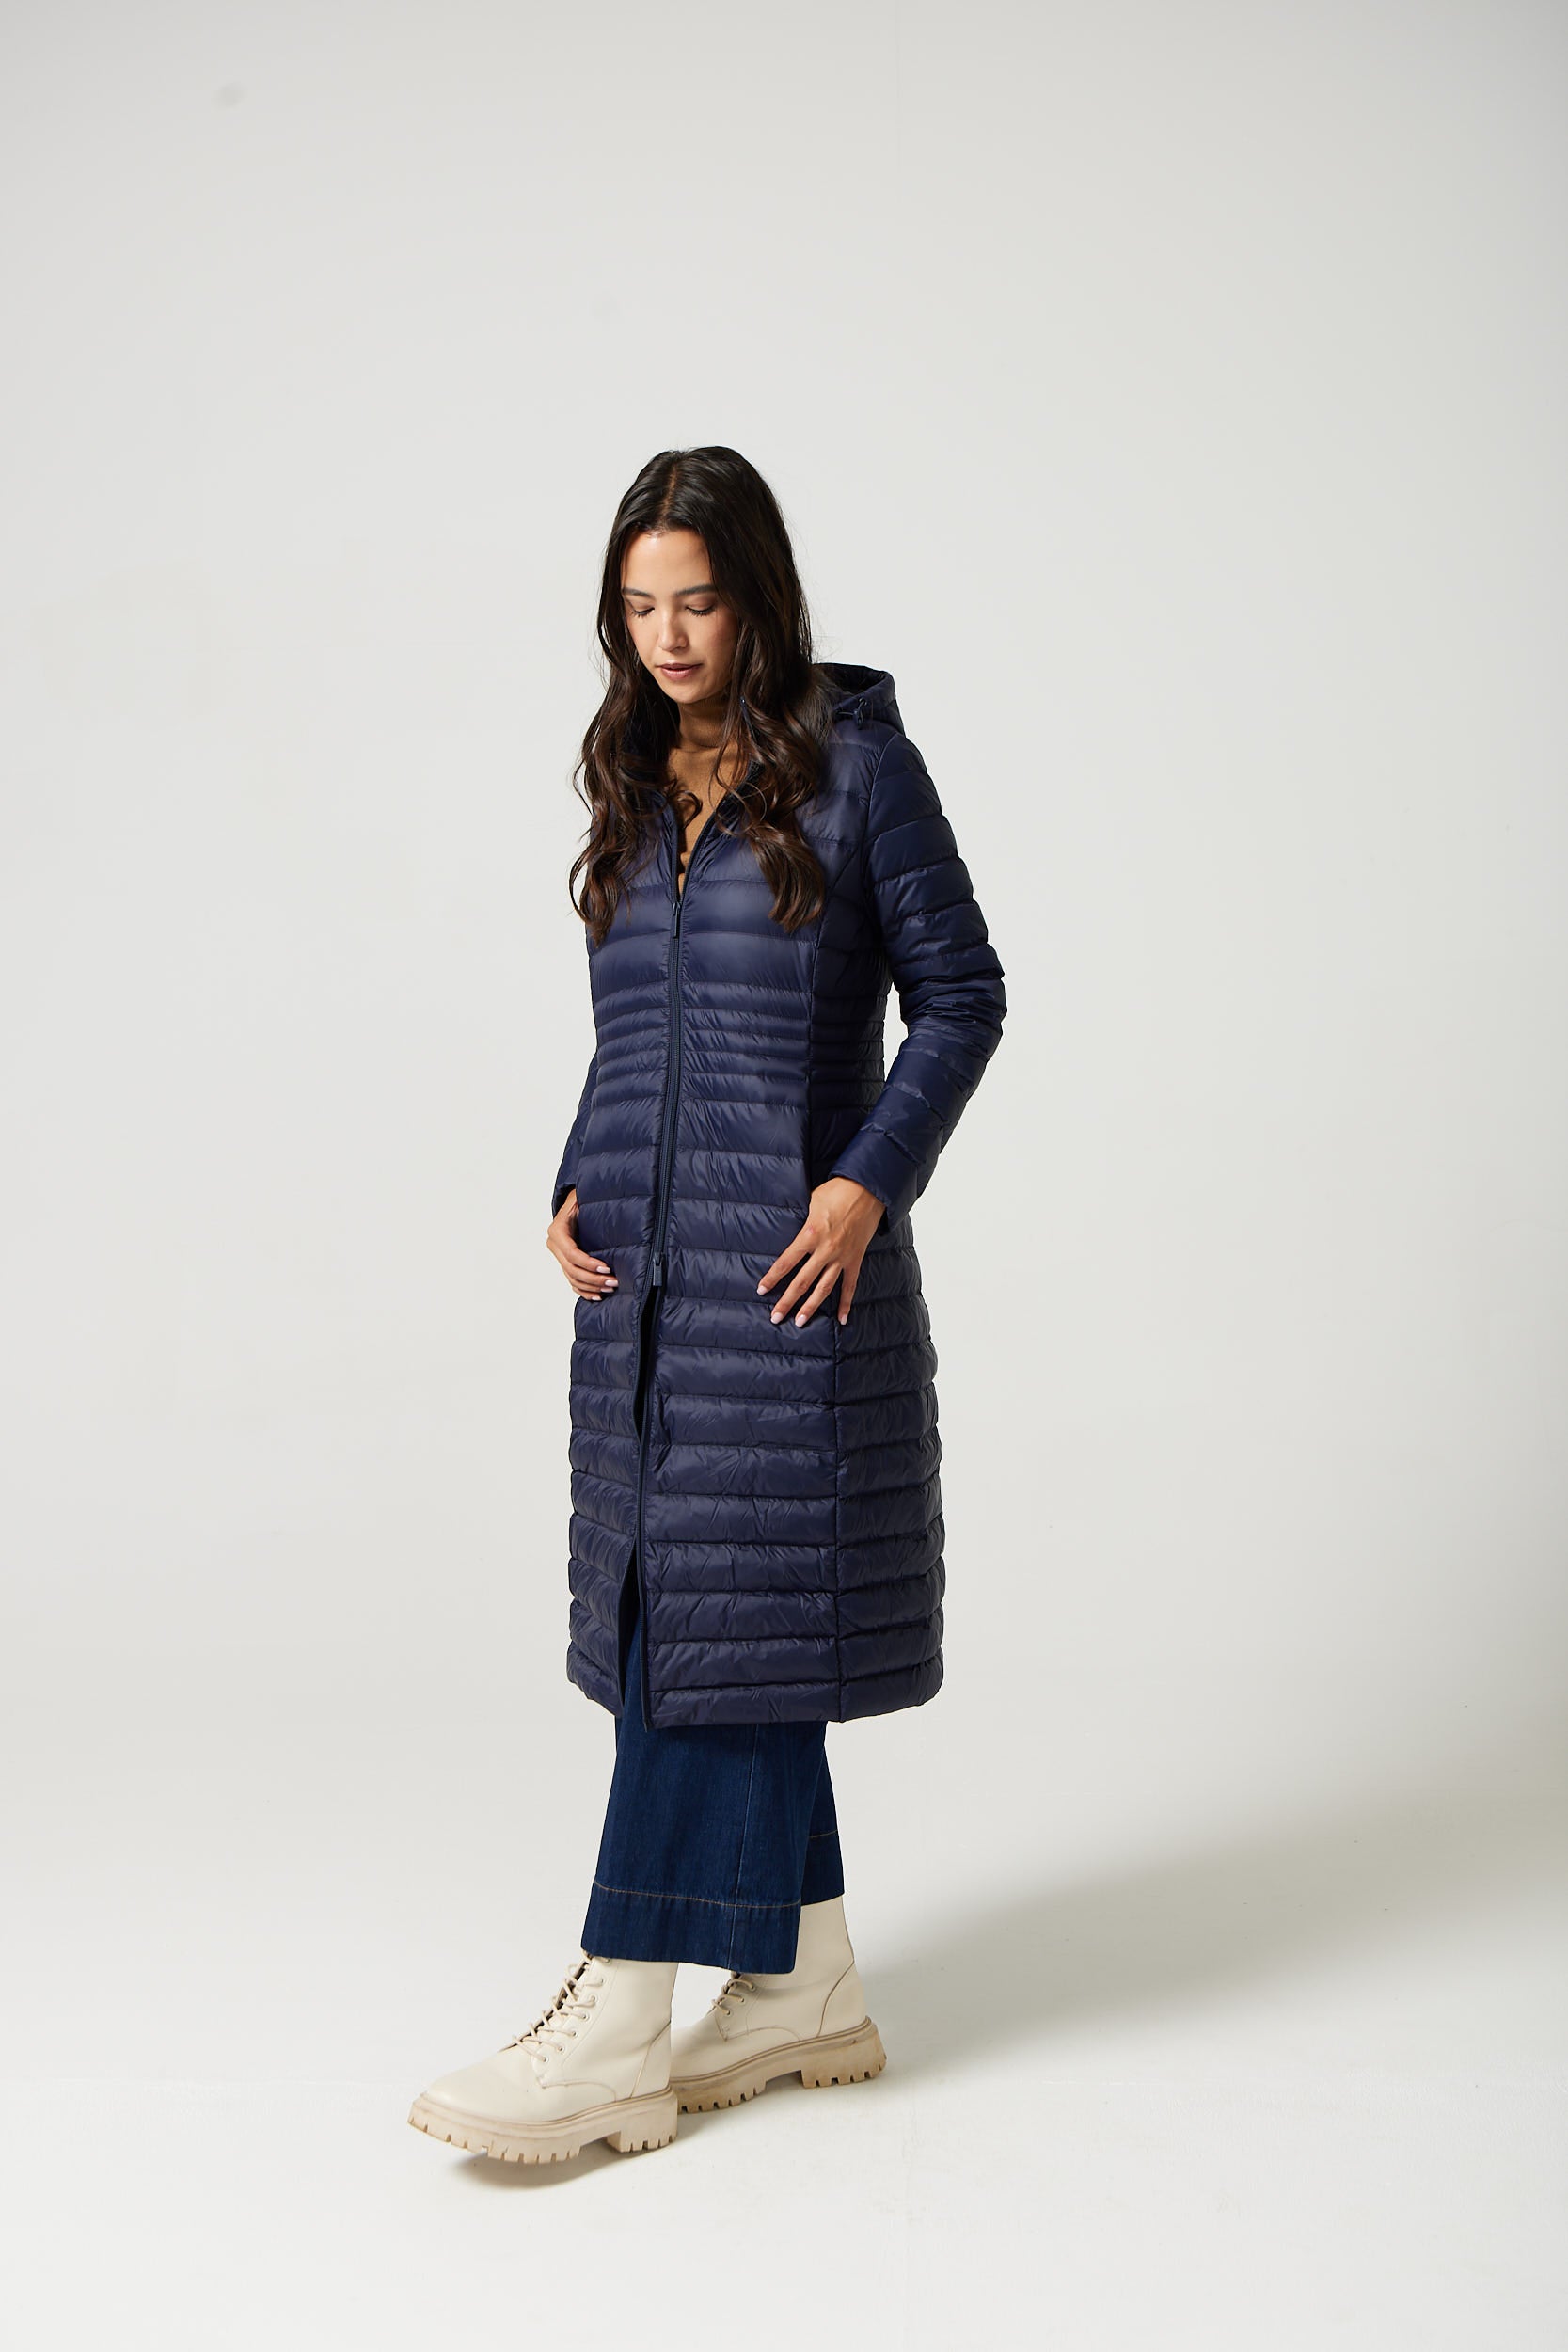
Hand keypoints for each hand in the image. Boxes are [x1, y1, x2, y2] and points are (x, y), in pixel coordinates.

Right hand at [547, 1189, 617, 1299]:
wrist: (574, 1202)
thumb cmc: (581, 1198)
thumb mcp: (582, 1197)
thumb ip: (590, 1201)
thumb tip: (609, 1200)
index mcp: (557, 1230)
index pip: (572, 1254)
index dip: (588, 1264)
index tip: (606, 1267)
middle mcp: (555, 1244)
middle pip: (572, 1270)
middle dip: (594, 1278)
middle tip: (613, 1281)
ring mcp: (558, 1255)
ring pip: (572, 1278)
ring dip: (591, 1286)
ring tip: (610, 1287)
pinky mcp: (564, 1262)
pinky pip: (572, 1282)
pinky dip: (584, 1291)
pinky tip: (597, 1295)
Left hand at [757, 1177, 885, 1327]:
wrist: (869, 1189)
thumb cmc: (838, 1191)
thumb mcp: (812, 1201)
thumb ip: (803, 1220)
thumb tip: (795, 1229)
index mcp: (810, 1234)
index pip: (786, 1262)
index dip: (773, 1277)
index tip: (762, 1289)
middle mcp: (824, 1250)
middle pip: (802, 1281)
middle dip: (787, 1301)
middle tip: (776, 1317)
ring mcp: (841, 1257)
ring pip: (823, 1288)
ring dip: (811, 1306)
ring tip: (800, 1322)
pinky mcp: (855, 1259)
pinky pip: (850, 1286)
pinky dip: (847, 1303)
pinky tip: (843, 1319)